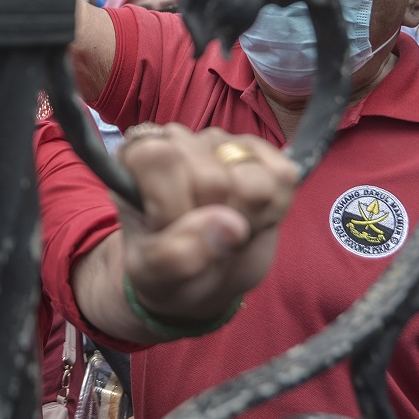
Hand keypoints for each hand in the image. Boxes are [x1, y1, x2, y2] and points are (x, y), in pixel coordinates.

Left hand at [116, 124, 297, 328]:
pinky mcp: (264, 154)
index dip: (172, 204)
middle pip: (212, 179)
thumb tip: (229, 224)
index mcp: (136, 158)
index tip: (166, 228)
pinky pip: (282, 179)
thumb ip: (179, 254)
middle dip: (210, 221)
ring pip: (253, 183)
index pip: (159, 157)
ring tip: (223, 227)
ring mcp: (223, 143)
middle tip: (198, 235)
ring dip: (245, 219)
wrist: (203, 278)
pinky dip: (272, 211)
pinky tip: (248, 217)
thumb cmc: (170, 270)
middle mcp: (179, 140)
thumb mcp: (157, 272)